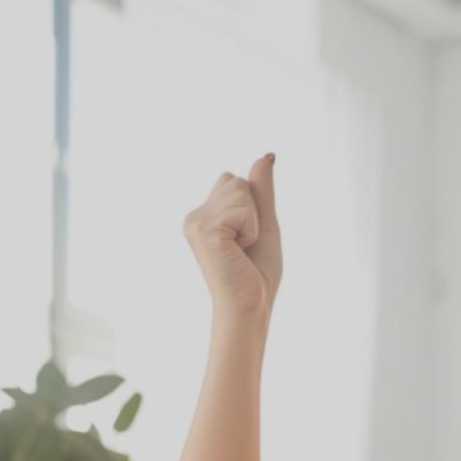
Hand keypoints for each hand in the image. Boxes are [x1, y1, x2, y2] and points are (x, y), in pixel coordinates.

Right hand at [182, 155, 281, 316]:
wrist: (250, 306)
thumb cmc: (256, 273)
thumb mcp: (263, 223)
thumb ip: (261, 190)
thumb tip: (266, 155)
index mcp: (204, 216)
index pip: (234, 180)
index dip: (251, 207)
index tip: (245, 239)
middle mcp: (194, 217)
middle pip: (236, 180)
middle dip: (252, 211)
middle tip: (244, 246)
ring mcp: (195, 222)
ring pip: (240, 189)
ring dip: (252, 221)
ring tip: (241, 249)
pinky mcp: (203, 229)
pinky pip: (242, 208)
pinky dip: (250, 229)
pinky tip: (238, 251)